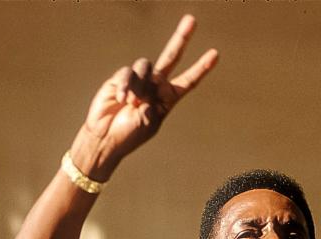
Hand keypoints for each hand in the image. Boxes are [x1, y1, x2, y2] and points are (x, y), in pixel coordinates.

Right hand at [71, 15, 217, 179]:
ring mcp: (138, 80)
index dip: (201, 68)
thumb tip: (144, 87)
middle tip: (192, 20)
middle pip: (171, 56)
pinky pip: (127, 73)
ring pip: (146, 65)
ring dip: (139, 86)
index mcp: (167, 98)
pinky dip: (124, 86)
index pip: (188, 81)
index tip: (215, 54)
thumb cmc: (129, 135)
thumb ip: (151, 105)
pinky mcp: (120, 78)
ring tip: (132, 104)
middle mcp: (155, 85)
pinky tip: (121, 100)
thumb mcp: (148, 124)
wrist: (105, 137)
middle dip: (181, 38)